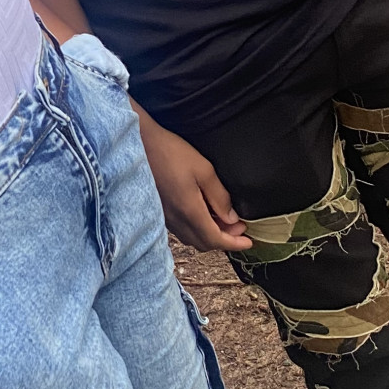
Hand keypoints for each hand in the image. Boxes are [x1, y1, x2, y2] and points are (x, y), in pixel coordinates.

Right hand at [134, 108, 250, 251]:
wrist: (140, 145)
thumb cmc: (171, 153)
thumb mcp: (204, 170)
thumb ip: (219, 196)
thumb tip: (231, 218)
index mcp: (189, 212)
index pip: (215, 239)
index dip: (233, 243)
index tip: (248, 241)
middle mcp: (176, 220)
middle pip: (204, 243)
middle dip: (225, 239)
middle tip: (240, 227)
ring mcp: (166, 218)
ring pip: (192, 238)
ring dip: (211, 234)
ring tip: (225, 220)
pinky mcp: (160, 212)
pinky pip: (182, 230)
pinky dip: (198, 228)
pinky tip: (204, 213)